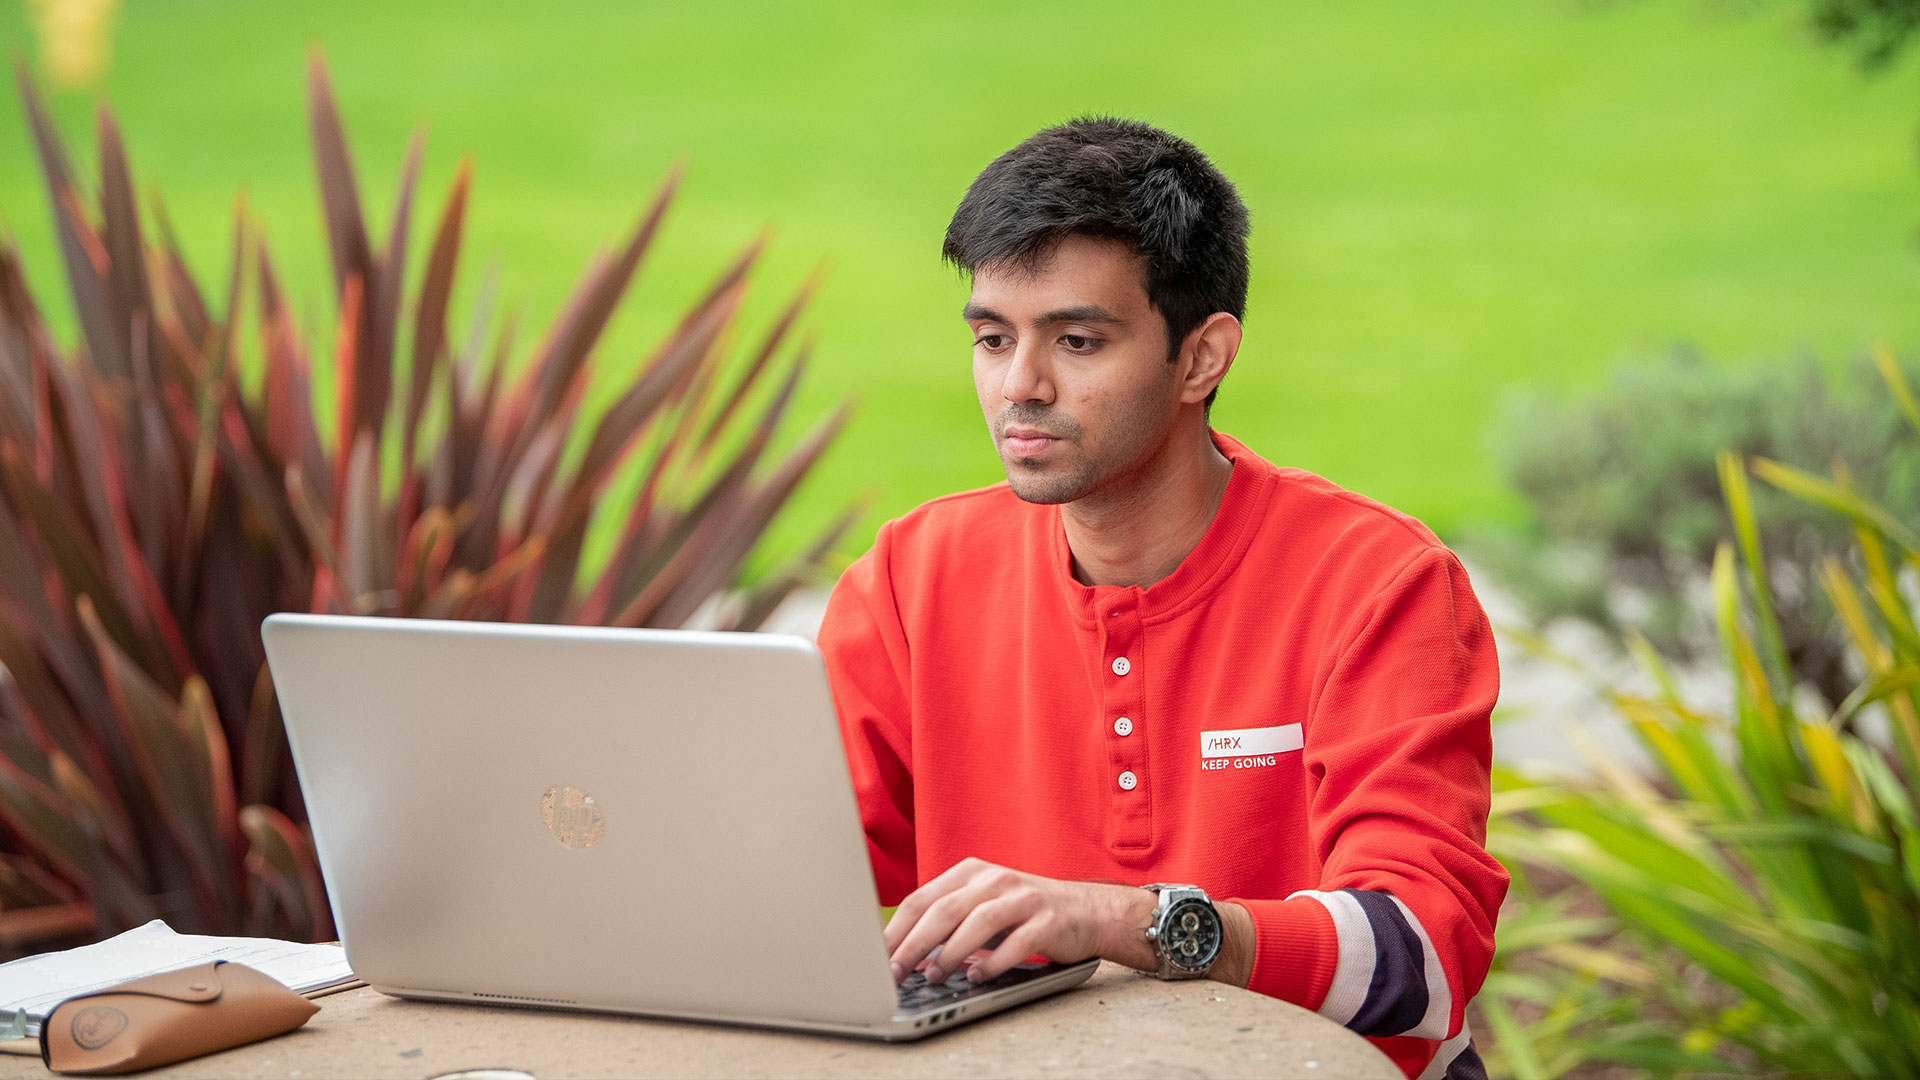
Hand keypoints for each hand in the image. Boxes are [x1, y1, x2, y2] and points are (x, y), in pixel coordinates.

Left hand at [882, 857, 1153, 984]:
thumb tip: (903, 953)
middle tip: (896, 972)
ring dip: (951, 953)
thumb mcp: (982, 905)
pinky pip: (1016, 943)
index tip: (878, 957)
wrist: (1084, 911)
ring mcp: (1023, 897)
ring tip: (935, 976)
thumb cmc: (1022, 913)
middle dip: (915, 944)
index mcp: (971, 872)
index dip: (897, 929)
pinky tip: (977, 976)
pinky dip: (993, 961)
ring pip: (978, 922)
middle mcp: (995, 879)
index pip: (923, 897)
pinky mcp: (1047, 920)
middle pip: (945, 909)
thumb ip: (948, 920)